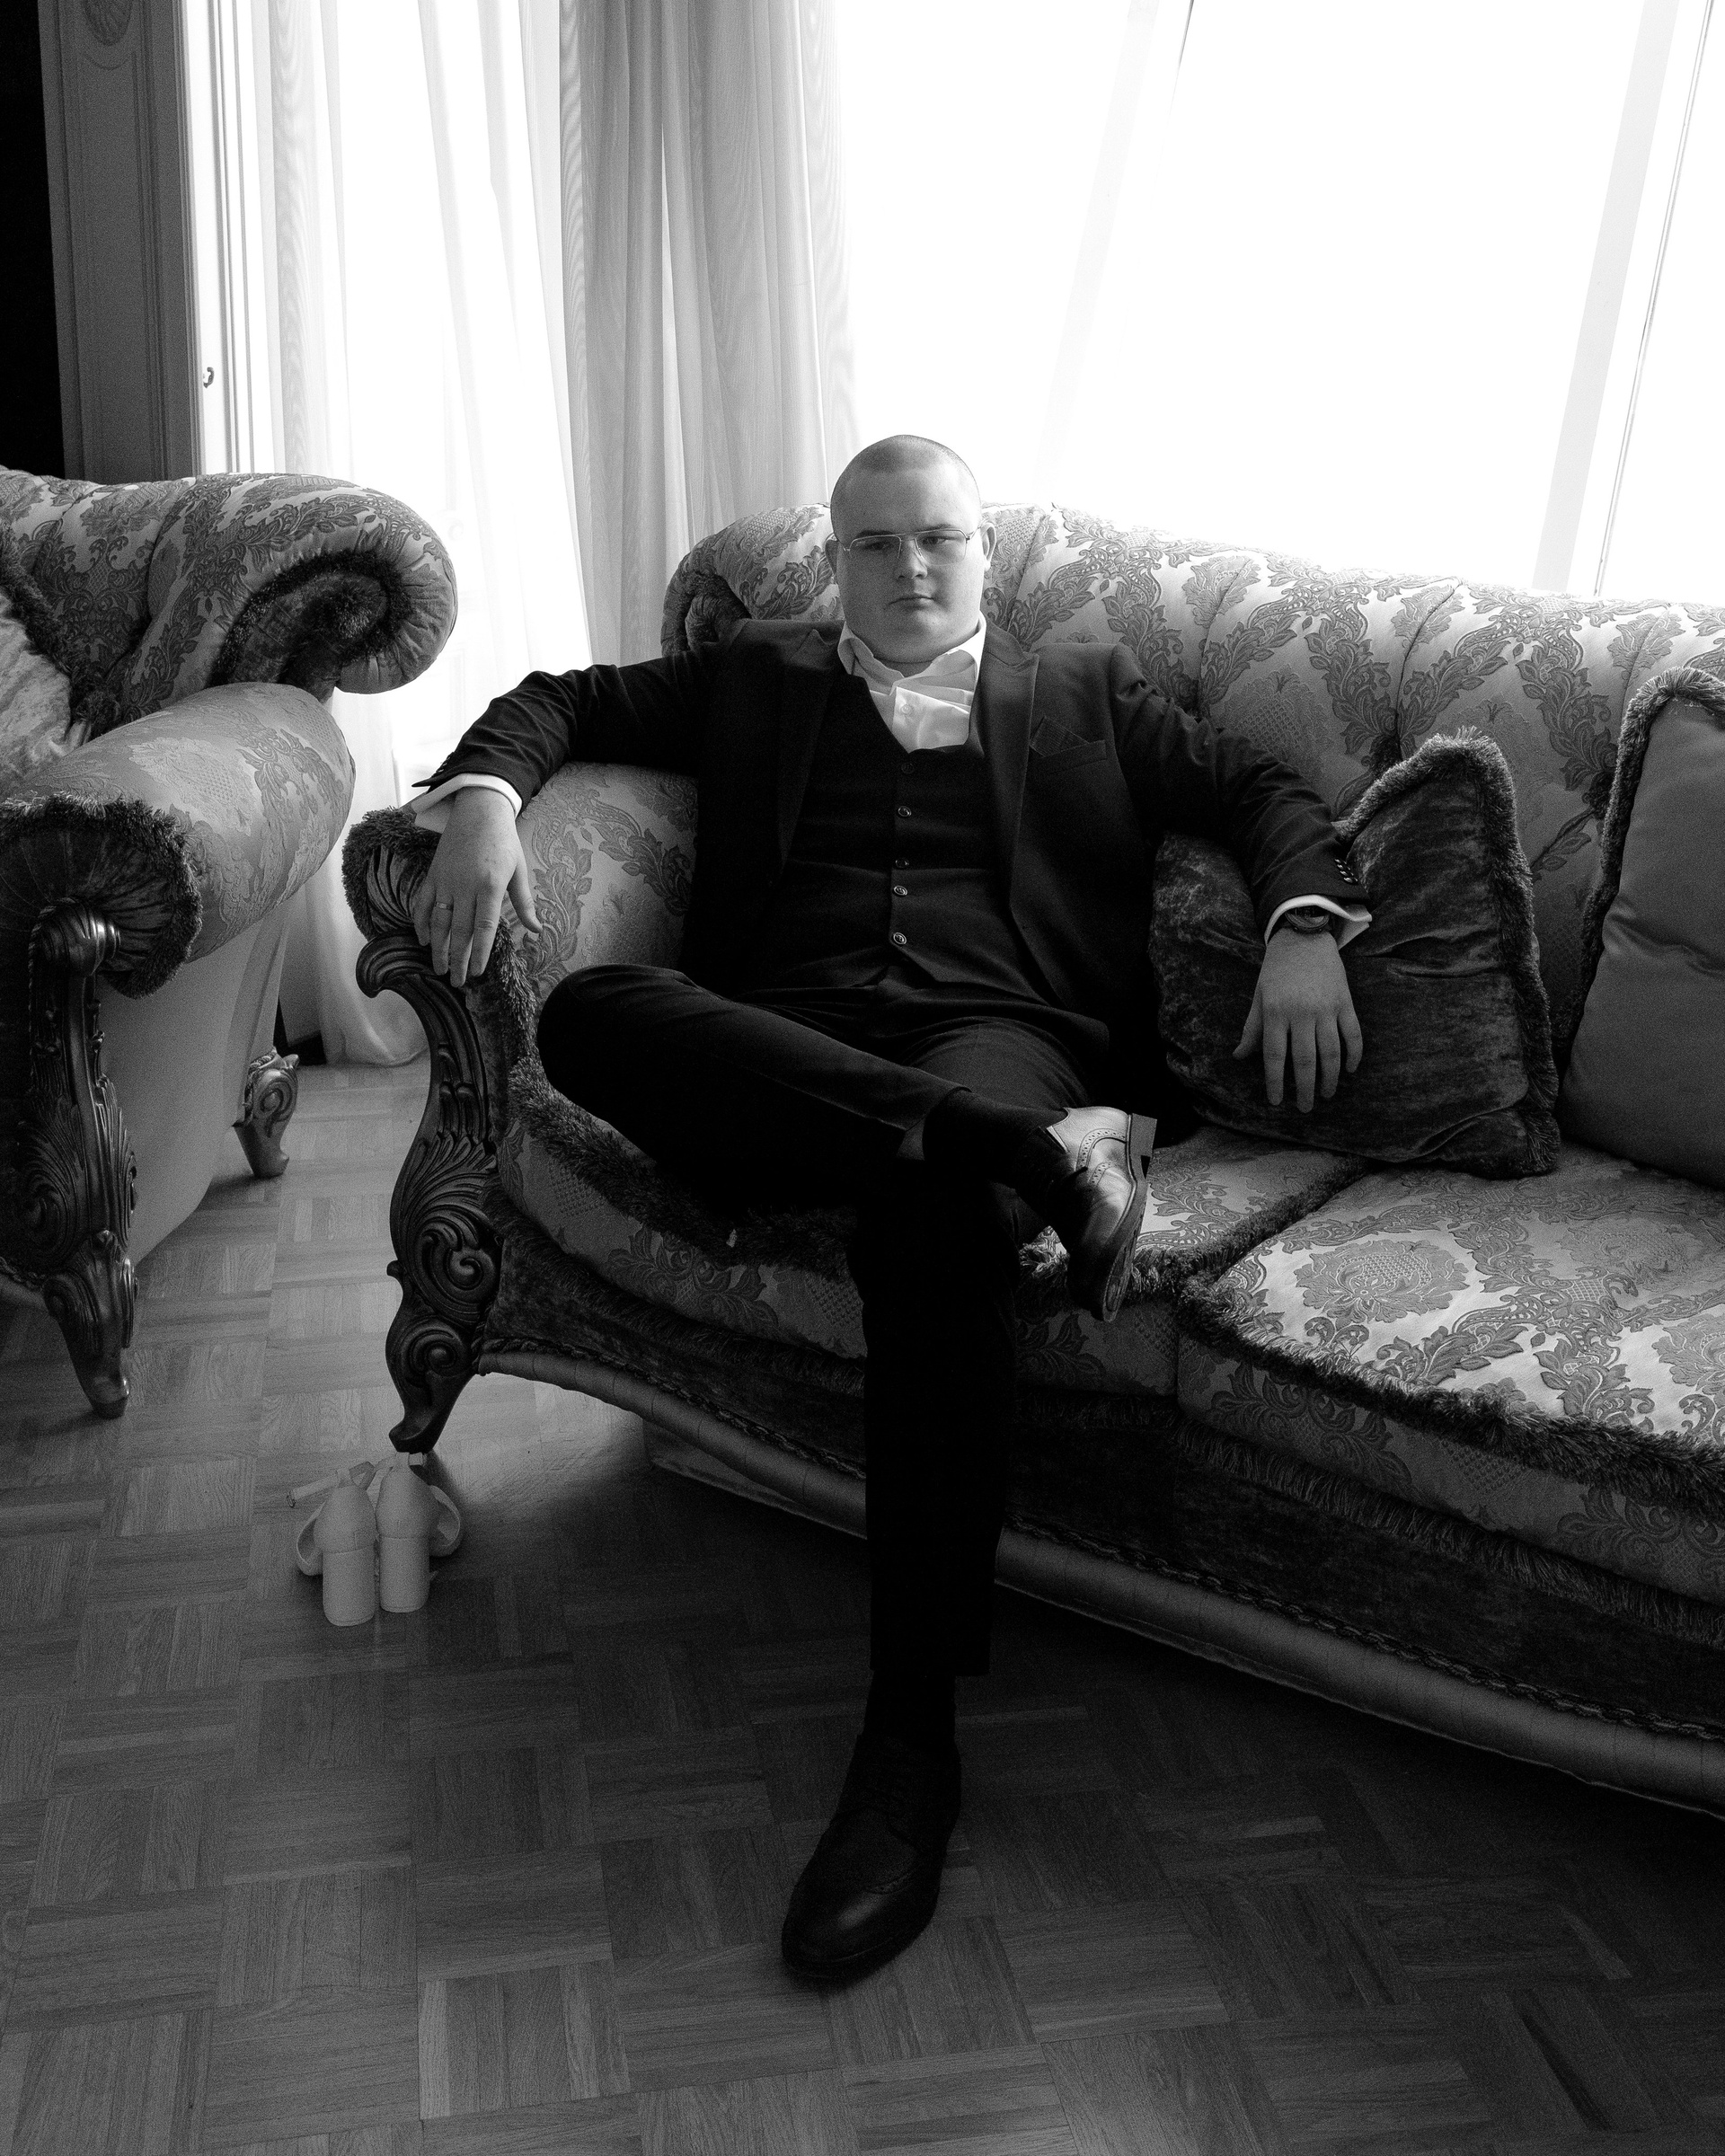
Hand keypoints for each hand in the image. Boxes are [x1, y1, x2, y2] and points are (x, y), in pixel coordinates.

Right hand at [410, 786, 541, 986]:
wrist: (479, 809)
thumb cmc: (504, 841)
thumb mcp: (519, 871)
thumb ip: (524, 903)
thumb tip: (536, 930)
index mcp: (489, 886)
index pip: (484, 927)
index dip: (480, 952)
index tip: (478, 973)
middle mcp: (464, 886)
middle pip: (459, 930)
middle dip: (457, 959)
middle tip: (457, 982)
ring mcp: (445, 881)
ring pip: (437, 921)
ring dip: (437, 947)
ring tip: (439, 968)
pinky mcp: (432, 874)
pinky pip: (423, 902)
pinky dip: (420, 922)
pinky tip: (423, 939)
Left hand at [1232, 928, 1362, 1110]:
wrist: (1303, 936)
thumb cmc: (1276, 970)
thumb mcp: (1259, 997)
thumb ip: (1252, 1029)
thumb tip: (1239, 1057)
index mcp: (1276, 1012)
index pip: (1274, 1056)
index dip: (1275, 1082)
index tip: (1276, 1101)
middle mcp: (1301, 1013)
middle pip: (1305, 1060)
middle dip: (1304, 1088)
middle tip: (1304, 1108)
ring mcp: (1326, 1008)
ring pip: (1332, 1052)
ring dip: (1330, 1078)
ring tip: (1325, 1094)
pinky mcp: (1345, 1002)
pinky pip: (1353, 1034)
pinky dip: (1354, 1055)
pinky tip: (1349, 1070)